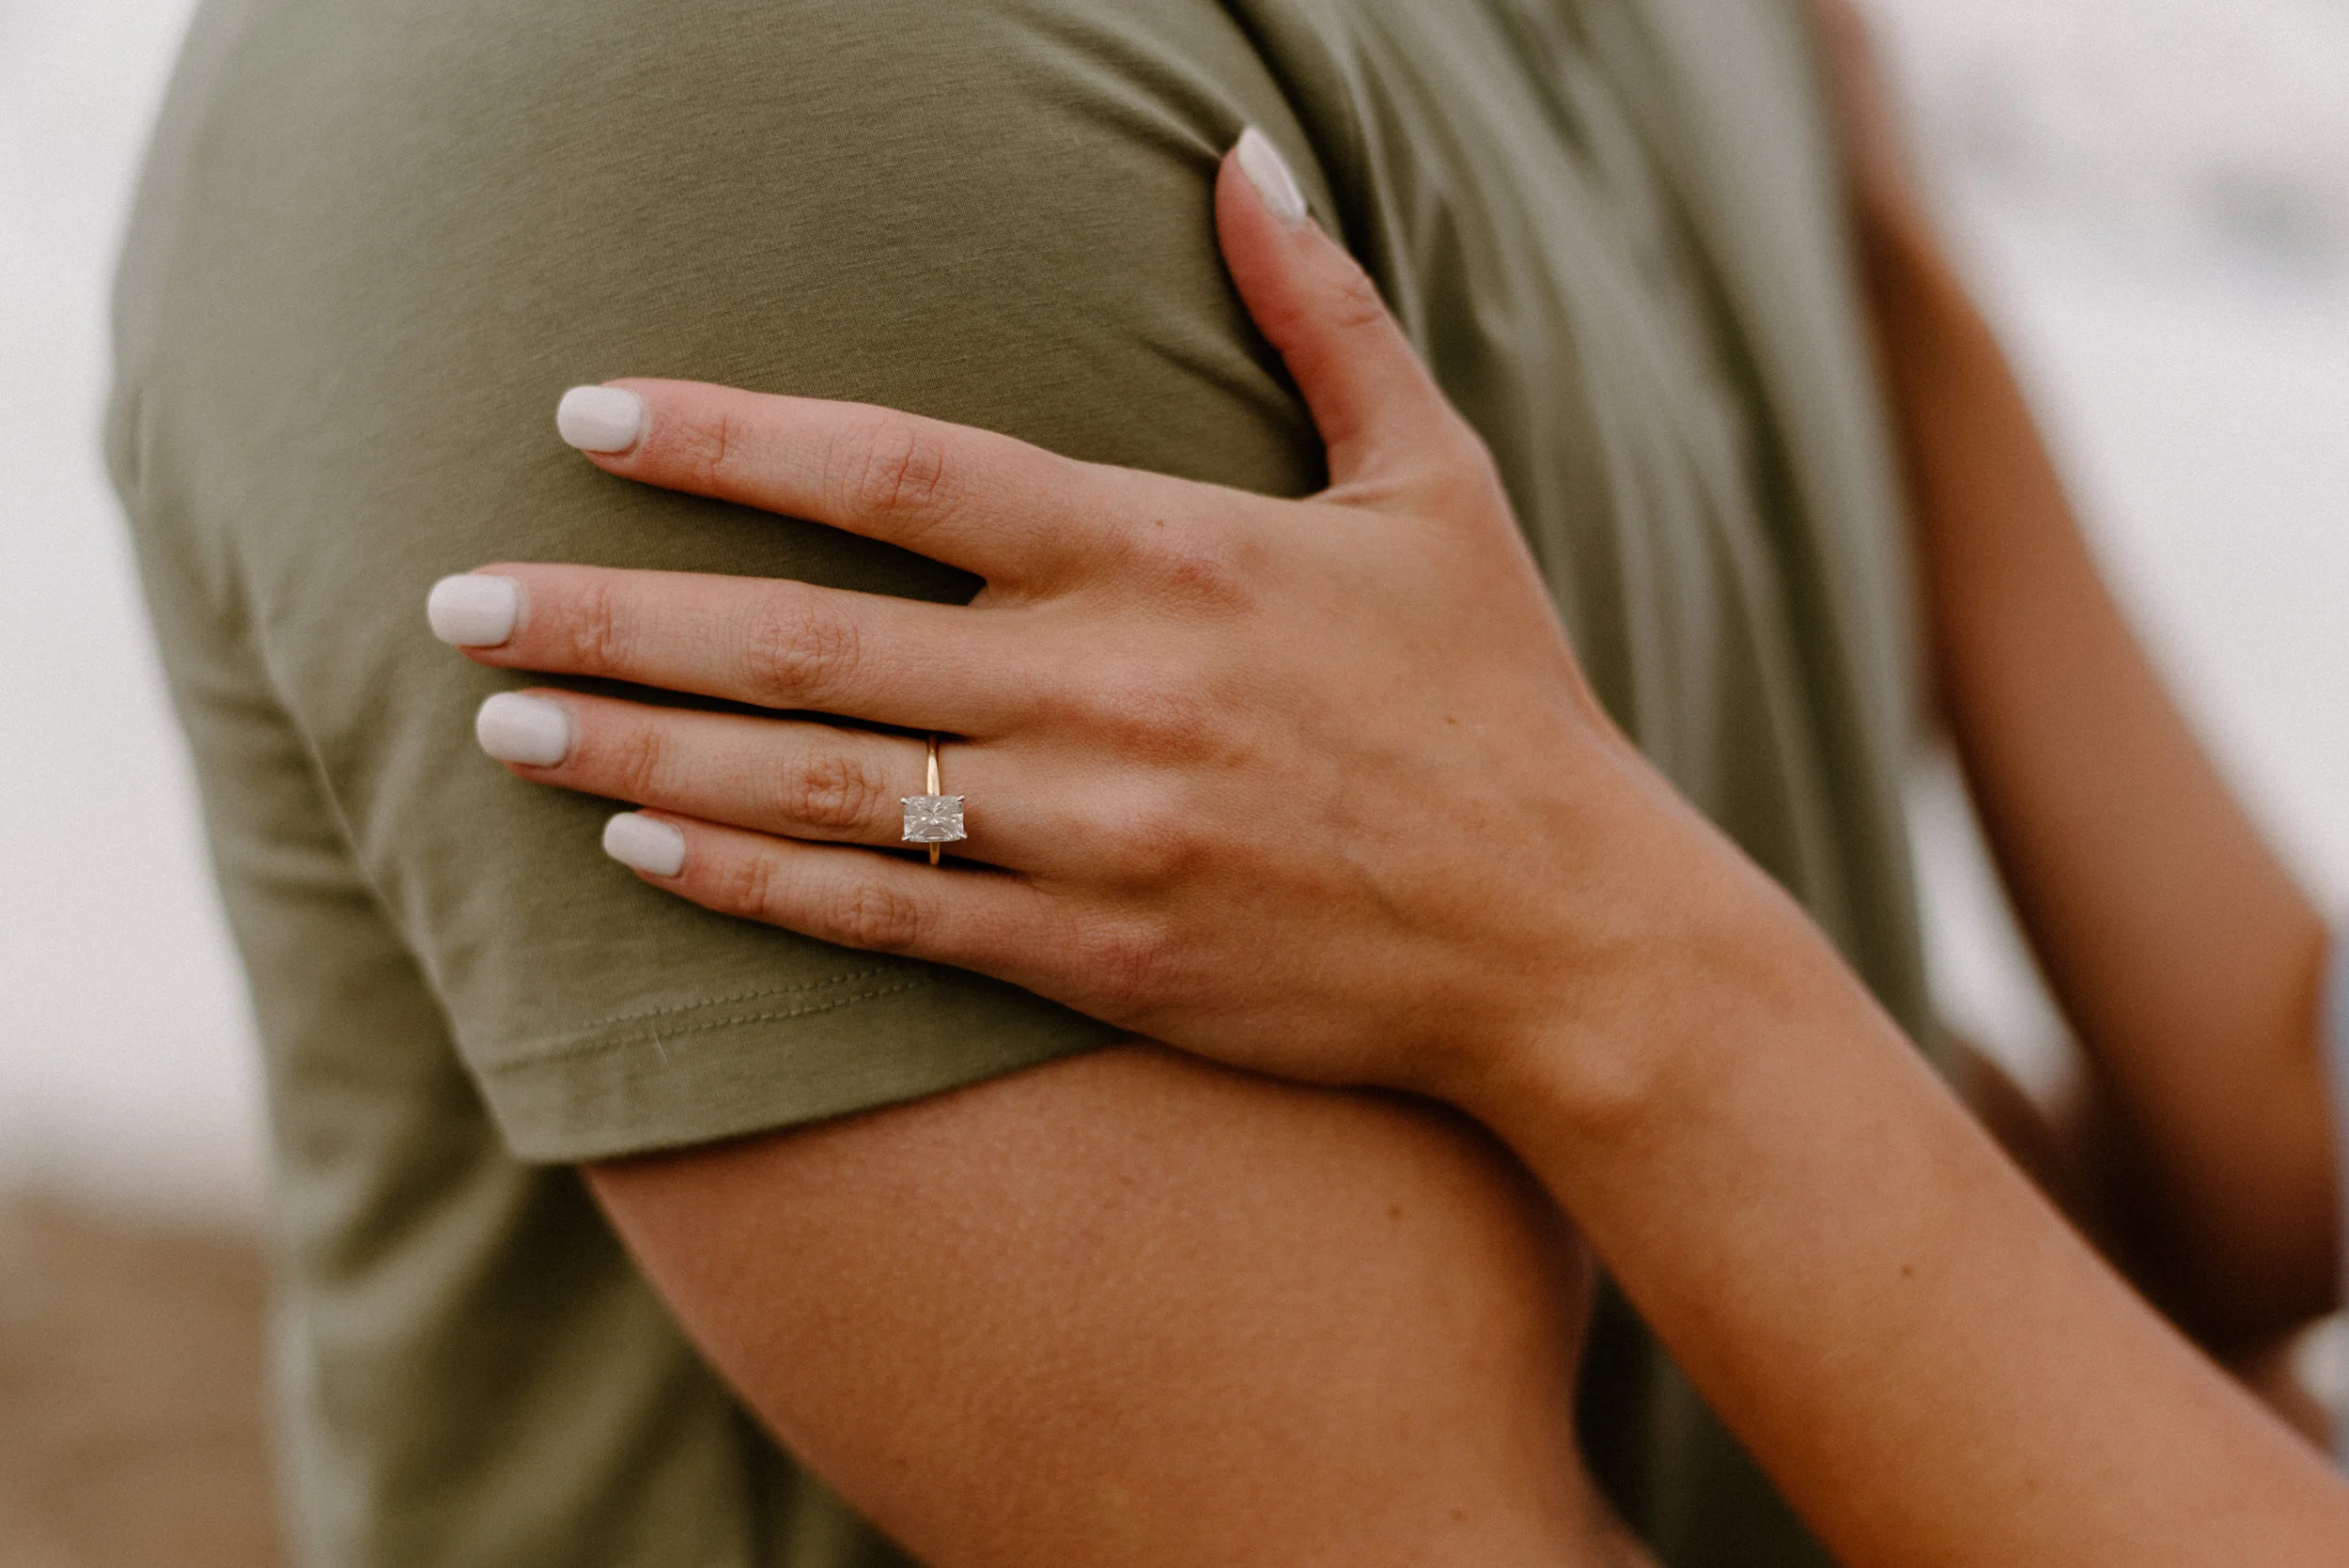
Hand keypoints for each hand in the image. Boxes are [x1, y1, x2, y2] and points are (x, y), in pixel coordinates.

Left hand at [428, 132, 1784, 1103]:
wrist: (1565, 938)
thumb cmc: (1496, 699)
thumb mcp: (1432, 481)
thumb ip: (1322, 316)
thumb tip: (1242, 151)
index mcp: (1172, 551)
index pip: (905, 469)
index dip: (733, 437)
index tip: (589, 412)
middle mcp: (1109, 689)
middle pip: (807, 636)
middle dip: (612, 612)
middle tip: (455, 596)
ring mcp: (1096, 832)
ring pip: (818, 785)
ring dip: (641, 749)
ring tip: (499, 722)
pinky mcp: (1099, 955)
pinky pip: (889, 918)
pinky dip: (754, 884)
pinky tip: (640, 848)